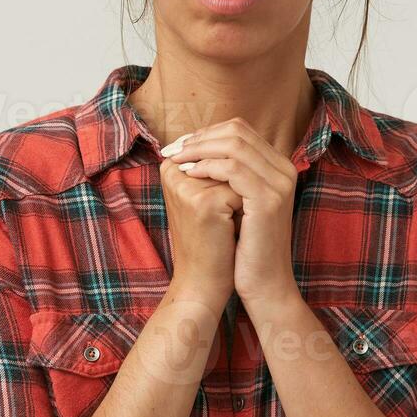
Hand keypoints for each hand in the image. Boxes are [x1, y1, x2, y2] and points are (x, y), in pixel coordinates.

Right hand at [159, 153, 240, 311]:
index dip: (234, 167)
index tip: (224, 200)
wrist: (203, 282)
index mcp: (170, 166)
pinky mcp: (204, 203)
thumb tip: (243, 134)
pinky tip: (229, 232)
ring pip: (236, 172)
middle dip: (239, 178)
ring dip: (243, 194)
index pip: (217, 144)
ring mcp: (187, 186)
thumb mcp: (208, 195)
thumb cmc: (209, 238)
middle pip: (227, 154)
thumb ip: (215, 165)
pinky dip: (246, 210)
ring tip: (225, 222)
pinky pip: (242, 191)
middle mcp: (172, 171)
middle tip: (227, 213)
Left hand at [162, 117, 300, 307]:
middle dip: (200, 137)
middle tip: (173, 149)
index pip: (240, 130)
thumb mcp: (237, 204)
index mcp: (278, 167)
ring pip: (233, 145)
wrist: (264, 284)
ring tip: (176, 160)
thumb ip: (227, 176)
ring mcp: (279, 183)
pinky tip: (188, 174)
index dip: (206, 132)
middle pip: (237, 131)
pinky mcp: (269, 200)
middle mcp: (284, 169)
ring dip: (199, 149)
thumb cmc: (245, 247)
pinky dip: (207, 166)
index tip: (180, 145)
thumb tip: (194, 149)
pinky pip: (233, 168)